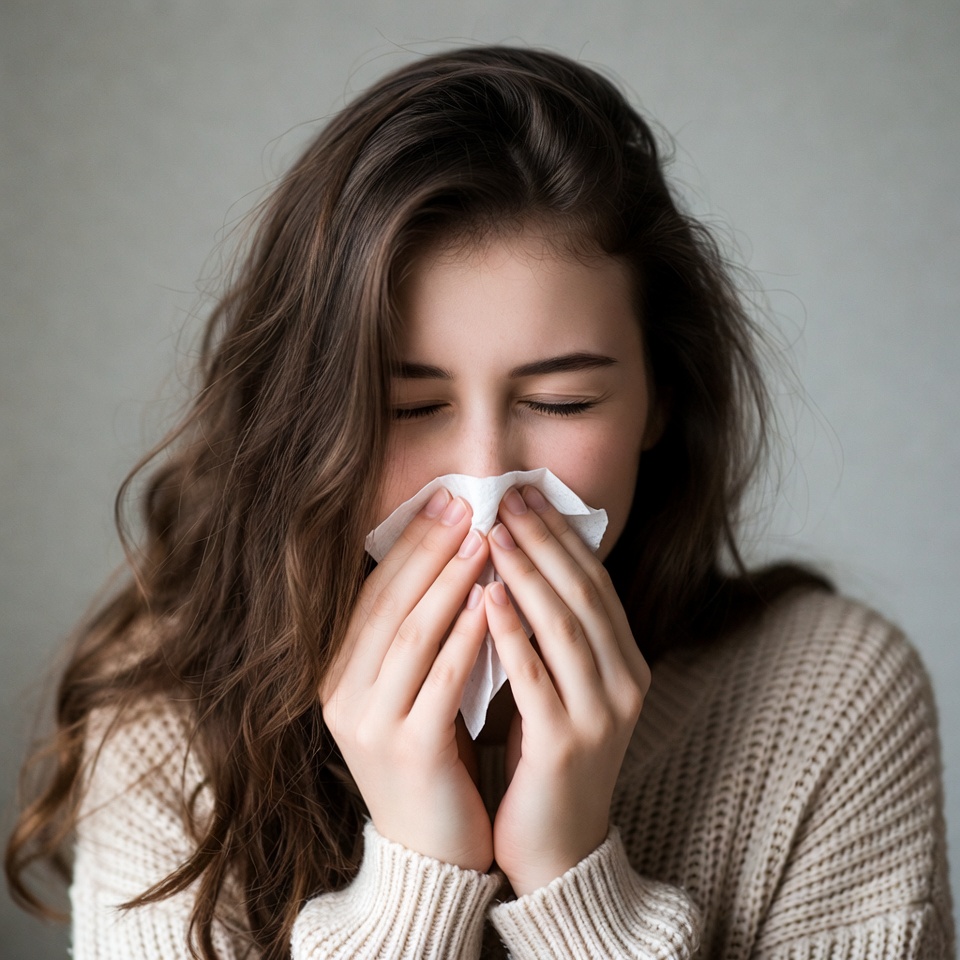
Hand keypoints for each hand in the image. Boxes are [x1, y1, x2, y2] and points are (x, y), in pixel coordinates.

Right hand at [319, 489, 493, 871]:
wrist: (432, 851)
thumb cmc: (431, 758)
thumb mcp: (411, 691)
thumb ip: (418, 634)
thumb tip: (450, 555)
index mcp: (336, 676)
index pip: (372, 593)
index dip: (409, 543)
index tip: (445, 500)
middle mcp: (341, 695)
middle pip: (388, 604)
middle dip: (428, 548)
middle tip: (466, 504)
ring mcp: (370, 724)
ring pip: (411, 634)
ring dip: (448, 582)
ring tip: (482, 539)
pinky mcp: (407, 750)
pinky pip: (440, 679)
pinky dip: (464, 637)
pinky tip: (488, 602)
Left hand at [484, 486, 650, 895]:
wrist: (555, 848)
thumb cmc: (546, 757)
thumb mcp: (562, 687)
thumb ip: (553, 632)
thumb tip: (518, 561)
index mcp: (627, 663)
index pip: (595, 583)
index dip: (561, 535)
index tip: (525, 494)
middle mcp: (626, 682)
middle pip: (583, 594)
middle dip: (544, 540)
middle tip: (506, 496)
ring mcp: (601, 715)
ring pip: (564, 627)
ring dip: (528, 574)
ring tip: (492, 533)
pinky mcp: (566, 745)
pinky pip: (535, 677)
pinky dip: (512, 633)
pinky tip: (486, 597)